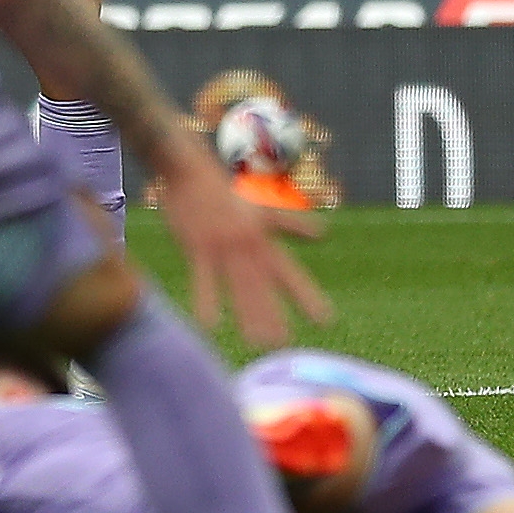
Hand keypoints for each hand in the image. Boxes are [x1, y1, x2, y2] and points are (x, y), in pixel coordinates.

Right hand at [151, 123, 329, 349]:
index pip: (289, 273)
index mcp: (264, 238)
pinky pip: (204, 280)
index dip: (306, 296)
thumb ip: (291, 225)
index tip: (324, 320)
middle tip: (285, 343)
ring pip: (239, 287)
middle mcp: (248, 245)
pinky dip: (207, 300)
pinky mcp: (198, 247)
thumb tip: (323, 235)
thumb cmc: (223, 190)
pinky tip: (210, 324)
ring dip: (248, 316)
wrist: (189, 169)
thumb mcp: (262, 207)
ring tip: (258, 342)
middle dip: (275, 315)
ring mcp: (223, 246)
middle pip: (264, 287)